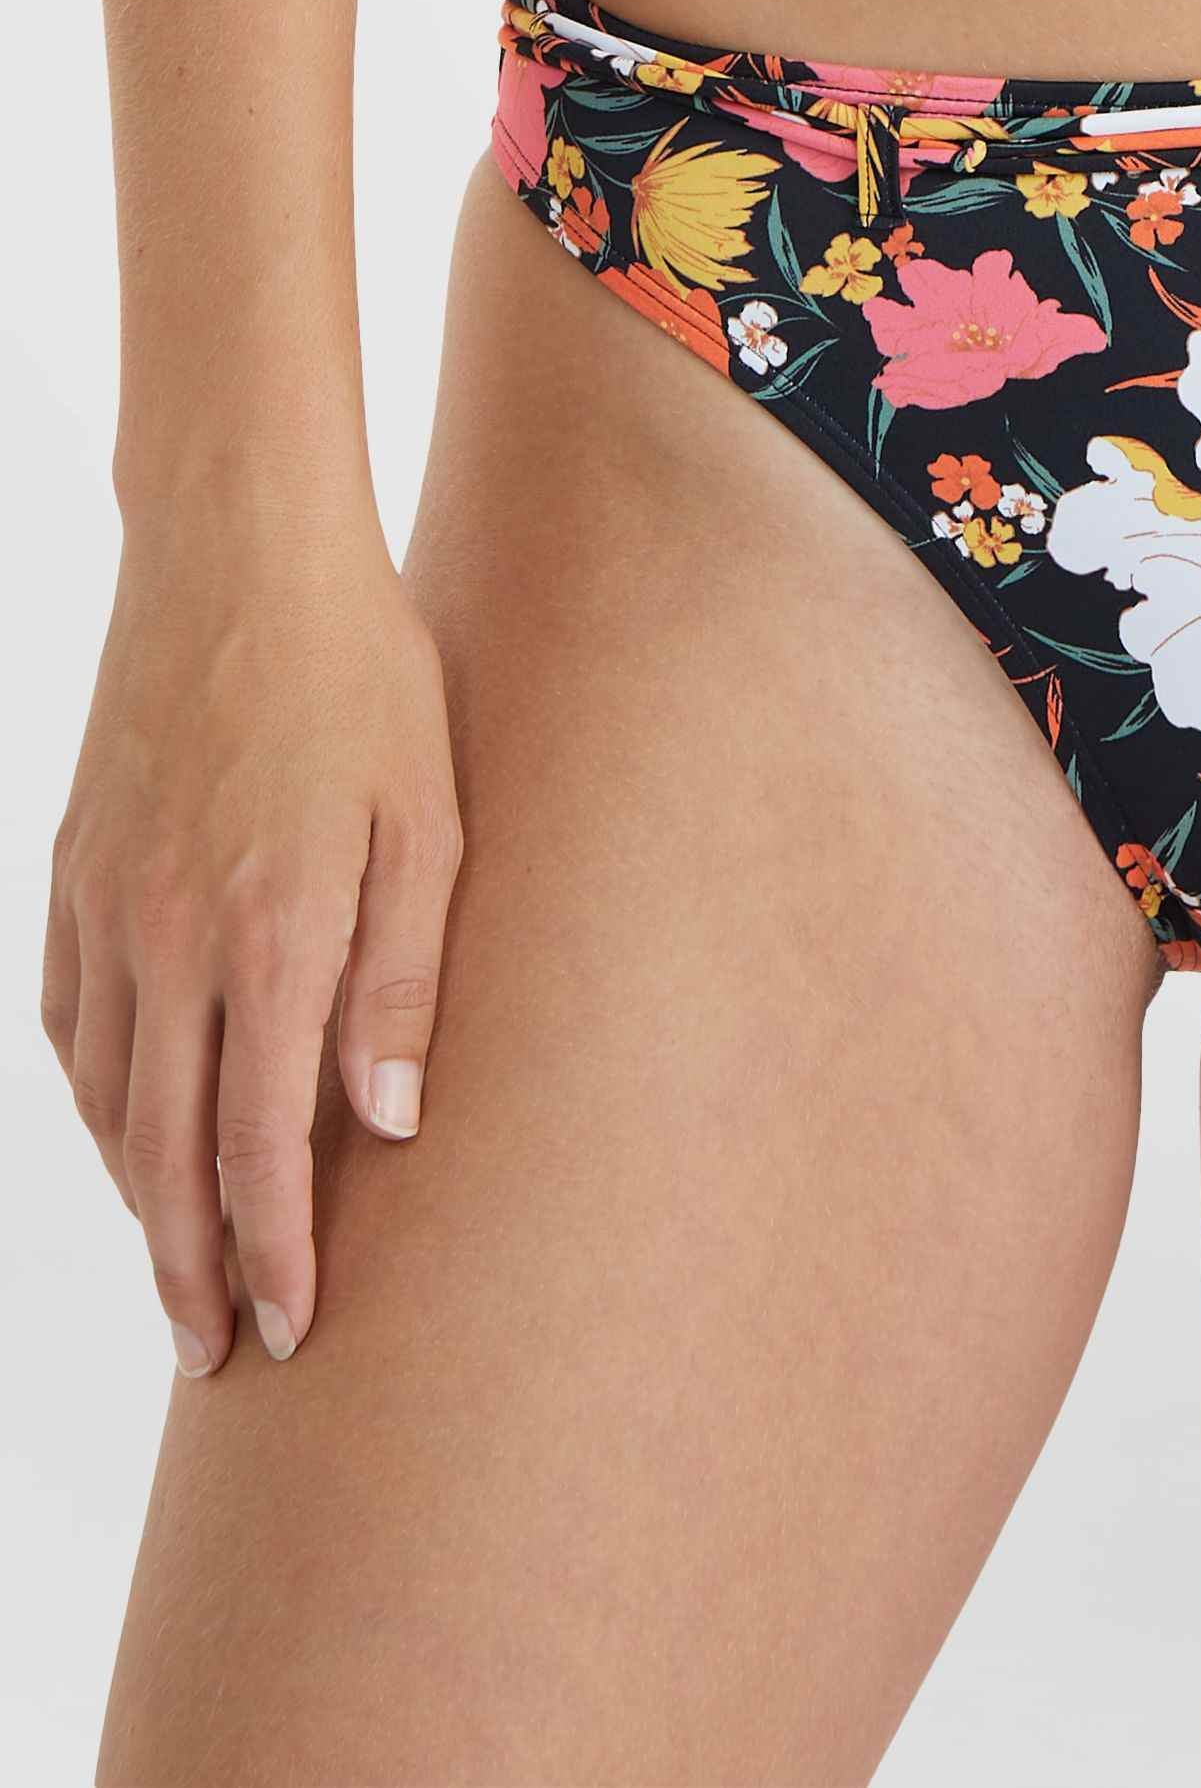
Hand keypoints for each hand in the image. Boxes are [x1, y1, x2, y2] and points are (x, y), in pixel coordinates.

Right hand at [43, 492, 461, 1376]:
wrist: (238, 549)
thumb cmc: (361, 670)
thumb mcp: (427, 815)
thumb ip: (407, 976)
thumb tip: (394, 1123)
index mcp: (270, 935)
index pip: (262, 1146)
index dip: (274, 1253)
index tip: (286, 1333)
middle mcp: (170, 939)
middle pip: (164, 1154)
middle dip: (190, 1268)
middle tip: (212, 1354)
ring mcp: (106, 906)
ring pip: (105, 1099)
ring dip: (139, 1197)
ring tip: (178, 1262)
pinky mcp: (72, 870)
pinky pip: (68, 1023)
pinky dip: (94, 1098)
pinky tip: (125, 1127)